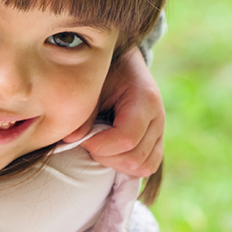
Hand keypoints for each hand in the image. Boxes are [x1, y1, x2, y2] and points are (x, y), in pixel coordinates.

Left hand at [63, 47, 164, 177]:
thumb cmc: (107, 72)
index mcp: (145, 100)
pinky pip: (148, 166)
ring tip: (99, 145)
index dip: (99, 145)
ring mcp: (160, 132)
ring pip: (142, 167)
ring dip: (115, 163)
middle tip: (88, 140)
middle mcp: (158, 119)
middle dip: (104, 155)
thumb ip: (84, 112)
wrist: (124, 64)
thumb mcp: (94, 85)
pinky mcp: (157, 141)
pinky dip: (127, 166)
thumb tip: (71, 139)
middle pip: (133, 158)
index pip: (126, 139)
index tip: (81, 137)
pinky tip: (110, 152)